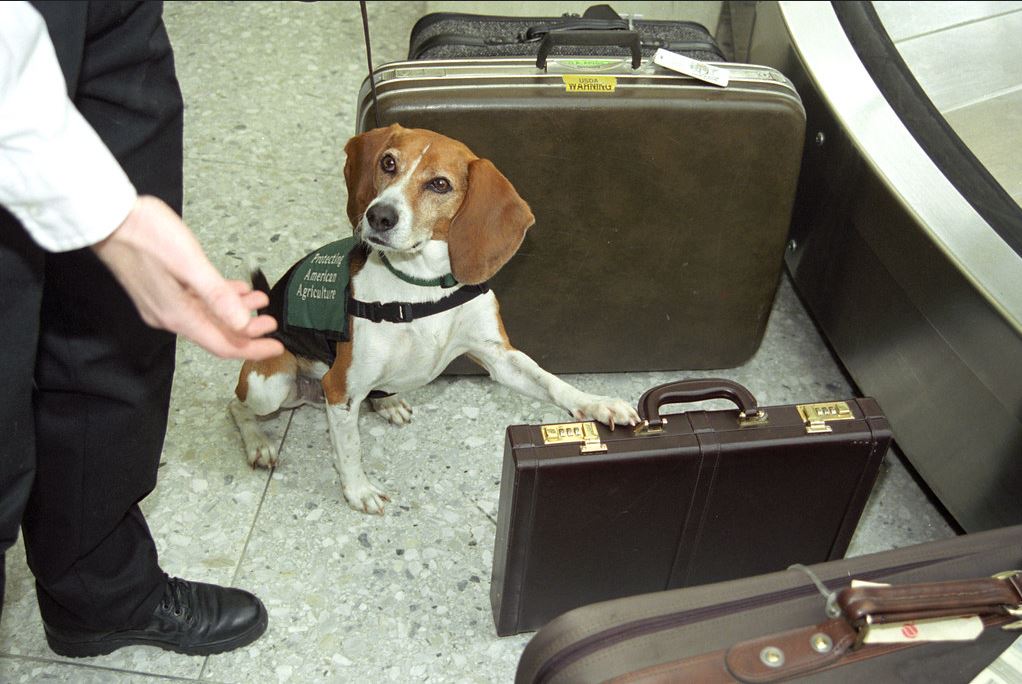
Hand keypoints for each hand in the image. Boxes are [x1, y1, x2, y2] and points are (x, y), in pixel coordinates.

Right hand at [92, 195, 283, 360]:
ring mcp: (164, 303)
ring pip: (208, 317)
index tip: (276, 347)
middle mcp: (169, 315)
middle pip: (217, 334)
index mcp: (178, 315)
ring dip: (236, 312)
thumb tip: (243, 323)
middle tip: (272, 323)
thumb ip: (218, 296)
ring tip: (261, 302)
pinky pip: (197, 302)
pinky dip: (219, 299)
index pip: (223, 344)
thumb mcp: (189, 264)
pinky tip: (235, 290)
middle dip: (248, 331)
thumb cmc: (144, 235)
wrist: (106, 218)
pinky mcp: (162, 289)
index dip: (252, 349)